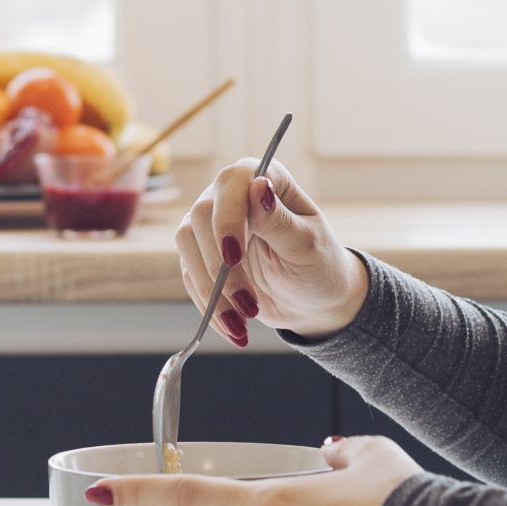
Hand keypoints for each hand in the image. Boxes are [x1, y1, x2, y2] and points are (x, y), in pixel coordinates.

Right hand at [176, 159, 369, 344]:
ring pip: (187, 245)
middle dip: (220, 267)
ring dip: (212, 290)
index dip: (227, 219)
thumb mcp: (306, 244)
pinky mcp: (201, 254)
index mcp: (265, 178)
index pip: (231, 184)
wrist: (312, 299)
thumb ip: (279, 219)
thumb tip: (258, 186)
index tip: (233, 257)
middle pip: (201, 216)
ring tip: (242, 323)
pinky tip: (234, 327)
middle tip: (248, 305)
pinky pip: (190, 275)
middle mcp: (232, 195)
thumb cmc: (318, 264)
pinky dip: (209, 305)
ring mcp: (212, 224)